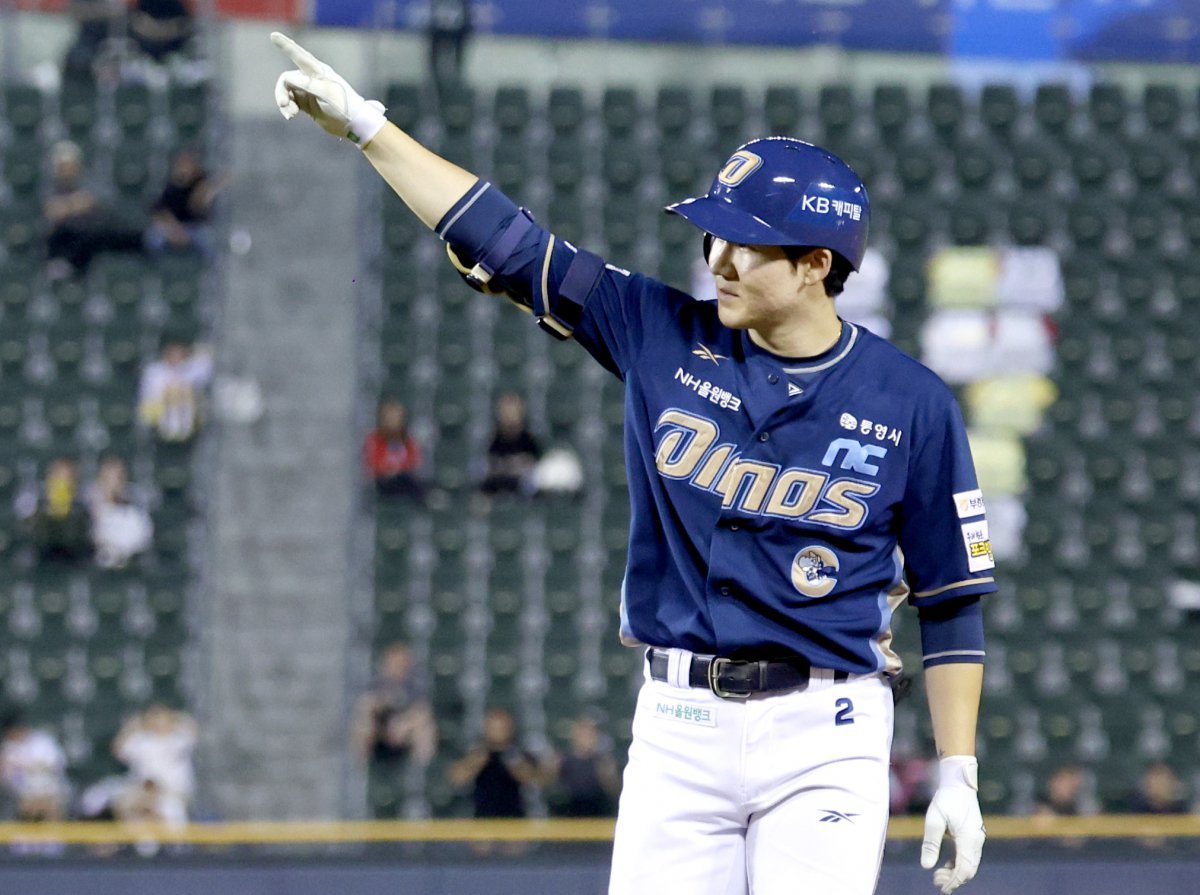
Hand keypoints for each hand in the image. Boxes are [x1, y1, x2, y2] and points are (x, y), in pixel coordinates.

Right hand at [271, 31, 386, 146]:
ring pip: (287, 91)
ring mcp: (308, 91)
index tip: (273, 35)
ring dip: (285, 102)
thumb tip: (288, 79)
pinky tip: (290, 116)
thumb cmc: (344, 106)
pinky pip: (291, 102)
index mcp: (318, 72)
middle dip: (281, 91)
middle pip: (287, 78)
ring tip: (290, 115)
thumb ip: (307, 85)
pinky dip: (288, 108)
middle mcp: (311, 79)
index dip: (286, 45)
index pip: (299, 55)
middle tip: (282, 104)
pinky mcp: (307, 104)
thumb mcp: (326, 94)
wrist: (354, 124)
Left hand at [921, 756, 984, 893]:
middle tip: (936, 881)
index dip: (953, 881)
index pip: (964, 869)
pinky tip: (945, 866)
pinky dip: (958, 864)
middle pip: (969, 870)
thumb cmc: (945, 799)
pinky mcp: (974, 837)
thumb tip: (926, 866)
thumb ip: (930, 844)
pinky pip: (968, 857)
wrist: (960, 783)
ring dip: (956, 873)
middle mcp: (976, 842)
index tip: (941, 887)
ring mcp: (977, 840)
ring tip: (938, 876)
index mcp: (968, 839)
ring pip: (970, 865)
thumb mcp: (933, 820)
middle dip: (954, 880)